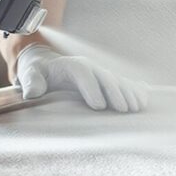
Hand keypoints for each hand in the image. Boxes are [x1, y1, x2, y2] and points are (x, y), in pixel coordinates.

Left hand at [15, 46, 148, 111]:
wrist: (48, 66)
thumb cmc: (38, 72)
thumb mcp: (30, 74)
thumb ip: (30, 82)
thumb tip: (31, 93)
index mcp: (70, 65)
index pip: (83, 73)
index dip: (92, 88)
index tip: (98, 106)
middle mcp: (89, 67)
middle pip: (105, 76)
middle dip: (115, 92)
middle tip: (124, 109)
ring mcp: (100, 73)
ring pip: (117, 80)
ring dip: (129, 92)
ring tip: (138, 107)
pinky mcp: (106, 82)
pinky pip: (124, 83)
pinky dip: (135, 90)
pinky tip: (144, 98)